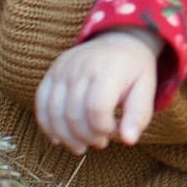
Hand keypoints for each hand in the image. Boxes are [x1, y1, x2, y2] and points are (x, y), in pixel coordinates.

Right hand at [35, 27, 161, 153]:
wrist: (118, 41)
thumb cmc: (133, 70)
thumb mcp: (146, 88)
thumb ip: (138, 115)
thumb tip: (128, 141)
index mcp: (108, 70)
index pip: (97, 108)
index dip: (104, 129)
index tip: (114, 131)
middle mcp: (81, 67)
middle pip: (74, 114)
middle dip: (87, 137)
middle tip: (100, 143)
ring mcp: (62, 69)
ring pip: (54, 113)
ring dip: (66, 137)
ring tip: (81, 146)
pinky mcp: (51, 74)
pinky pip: (41, 104)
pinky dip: (48, 126)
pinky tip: (60, 138)